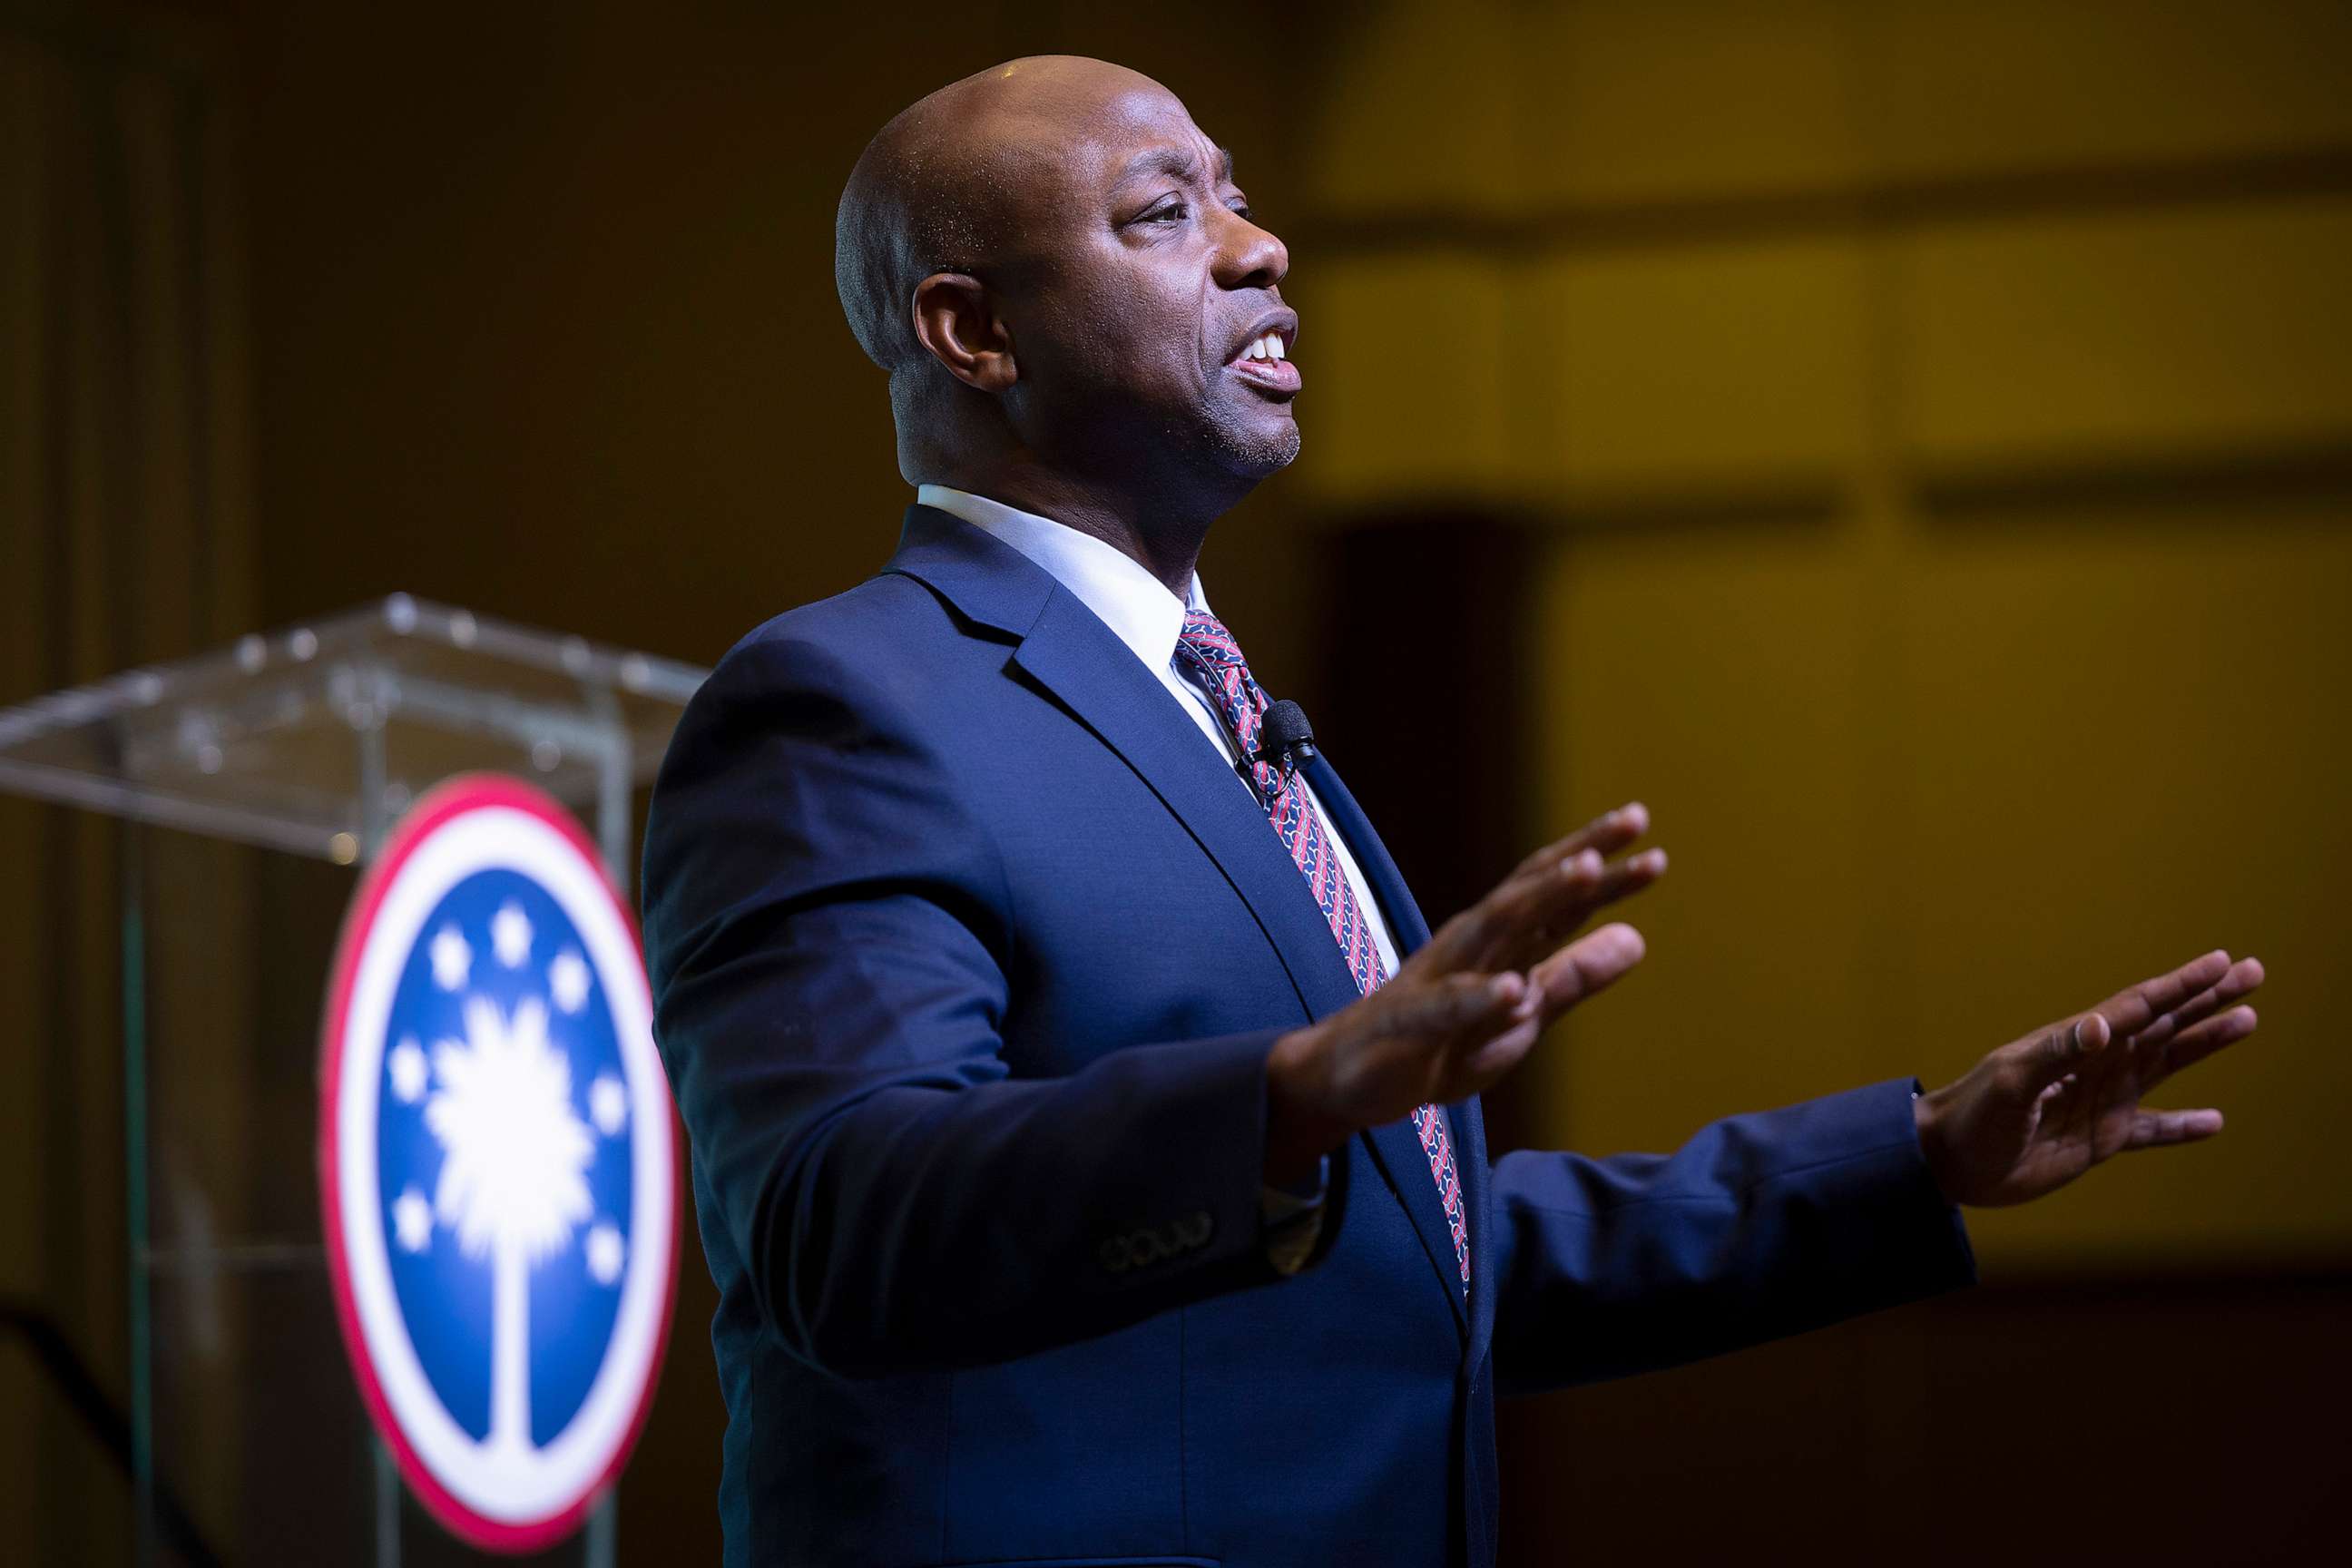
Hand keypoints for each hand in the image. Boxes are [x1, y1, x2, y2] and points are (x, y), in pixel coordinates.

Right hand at [1263, 803, 1666, 1182]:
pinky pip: (1447, 1006)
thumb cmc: (1441, 1044)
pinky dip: (1481, 996)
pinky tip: (1514, 991)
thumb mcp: (1523, 1016)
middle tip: (1633, 820)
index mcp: (1501, 943)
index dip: (1605, 870)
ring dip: (1540, 898)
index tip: (1652, 843)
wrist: (1353, 1079)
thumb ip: (1573, 977)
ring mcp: (1438, 978)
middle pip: (1531, 890)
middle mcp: (1471, 945)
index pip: (1557, 896)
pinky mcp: (1410, 1023)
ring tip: (1587, 873)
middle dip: (1581, 856)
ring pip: (1493, 927)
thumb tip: (1638, 936)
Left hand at [1913, 948, 2264, 1206]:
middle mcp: (2097, 1065)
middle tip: (2254, 972)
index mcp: (2079, 1043)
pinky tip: (2214, 1122)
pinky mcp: (2100, 1138)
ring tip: (2246, 1020)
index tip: (2222, 962)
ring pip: (2166, 1063)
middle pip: (2165, 1023)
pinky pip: (2152, 1130)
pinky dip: (2182, 1126)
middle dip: (2208, 999)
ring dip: (2205, 1043)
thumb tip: (2105, 1026)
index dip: (2182, 984)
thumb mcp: (2012, 1081)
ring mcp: (2102, 1099)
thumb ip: (2057, 1052)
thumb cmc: (1973, 1115)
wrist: (1949, 1160)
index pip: (2142, 1006)